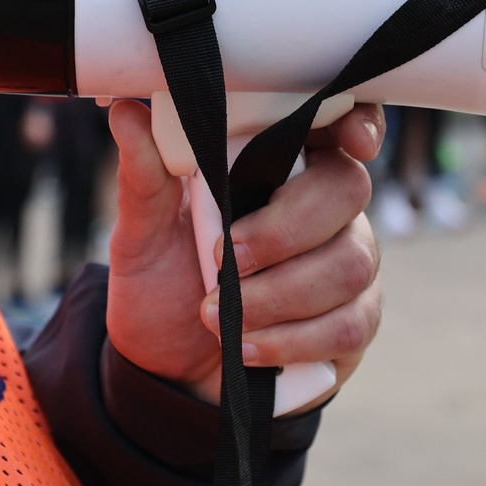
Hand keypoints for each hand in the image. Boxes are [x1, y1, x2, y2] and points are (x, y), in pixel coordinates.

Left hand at [103, 100, 384, 410]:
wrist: (169, 369)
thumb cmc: (165, 285)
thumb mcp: (143, 234)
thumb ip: (145, 178)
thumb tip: (127, 115)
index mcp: (280, 164)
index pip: (339, 121)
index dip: (358, 122)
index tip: (350, 142)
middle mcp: (326, 206)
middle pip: (347, 190)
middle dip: (284, 231)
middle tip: (227, 261)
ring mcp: (348, 263)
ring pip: (350, 263)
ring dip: (277, 296)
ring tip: (218, 317)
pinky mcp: (353, 323)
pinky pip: (348, 326)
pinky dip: (291, 341)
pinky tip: (246, 347)